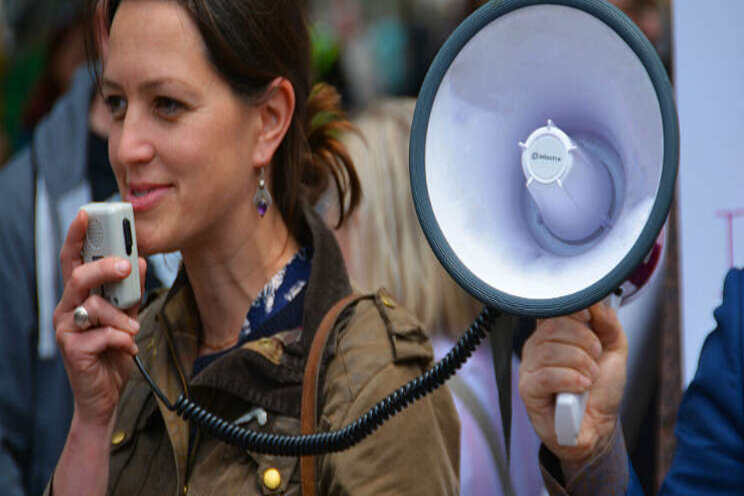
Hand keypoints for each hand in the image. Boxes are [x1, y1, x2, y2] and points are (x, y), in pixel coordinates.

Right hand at [53, 210, 146, 426]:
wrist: (106, 396)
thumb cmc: (113, 352)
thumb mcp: (126, 316)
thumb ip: (129, 291)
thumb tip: (140, 261)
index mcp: (79, 296)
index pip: (73, 259)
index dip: (77, 235)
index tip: (88, 213)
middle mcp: (68, 309)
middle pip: (78, 276)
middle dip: (104, 267)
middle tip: (127, 266)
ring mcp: (67, 330)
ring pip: (93, 306)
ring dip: (122, 316)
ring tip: (133, 329)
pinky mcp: (73, 351)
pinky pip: (101, 335)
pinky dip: (122, 339)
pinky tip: (128, 347)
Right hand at [518, 303, 627, 471]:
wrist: (598, 426)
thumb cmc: (600, 391)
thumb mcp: (614, 351)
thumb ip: (608, 324)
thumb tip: (596, 302)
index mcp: (553, 335)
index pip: (552, 310)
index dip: (569, 309)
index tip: (588, 317)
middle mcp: (537, 348)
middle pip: (552, 327)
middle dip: (583, 340)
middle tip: (595, 356)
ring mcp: (529, 368)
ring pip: (549, 351)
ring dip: (580, 363)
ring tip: (590, 377)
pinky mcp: (528, 390)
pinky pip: (545, 376)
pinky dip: (570, 380)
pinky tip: (581, 388)